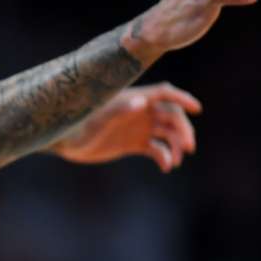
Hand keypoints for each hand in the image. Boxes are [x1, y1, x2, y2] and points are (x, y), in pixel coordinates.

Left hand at [51, 82, 202, 171]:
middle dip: (182, 130)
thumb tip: (142, 102)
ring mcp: (138, 128)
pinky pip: (157, 149)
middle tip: (188, 147)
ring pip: (167, 134)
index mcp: (133, 99)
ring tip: (175, 161)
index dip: (181, 98)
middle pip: (171, 116)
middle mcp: (139, 112)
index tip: (196, 109)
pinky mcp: (134, 144)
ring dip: (176, 145)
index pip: (164, 93)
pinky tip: (166, 167)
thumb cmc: (77, 126)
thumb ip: (119, 110)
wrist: (63, 142)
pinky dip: (165, 157)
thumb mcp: (98, 120)